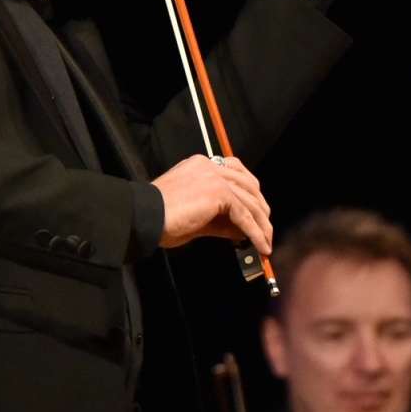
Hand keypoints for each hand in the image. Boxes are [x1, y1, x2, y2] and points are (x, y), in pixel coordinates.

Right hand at [151, 154, 272, 253]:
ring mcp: (216, 177)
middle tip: (266, 230)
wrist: (144, 217)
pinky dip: (256, 233)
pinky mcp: (220, 193)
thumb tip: (242, 230)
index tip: (257, 210)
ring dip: (261, 225)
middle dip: (260, 209)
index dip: (250, 192)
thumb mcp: (196, 216)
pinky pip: (245, 216)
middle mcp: (211, 166)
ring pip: (249, 202)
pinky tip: (261, 246)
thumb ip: (220, 218)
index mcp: (202, 165)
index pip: (236, 172)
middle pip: (248, 185)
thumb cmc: (161, 219)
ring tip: (266, 244)